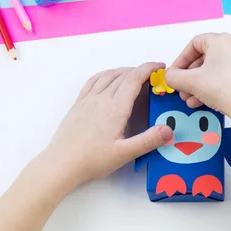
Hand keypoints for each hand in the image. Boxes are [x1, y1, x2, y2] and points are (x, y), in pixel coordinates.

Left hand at [44, 63, 173, 187]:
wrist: (61, 164)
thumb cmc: (92, 160)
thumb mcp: (124, 153)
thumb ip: (148, 140)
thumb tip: (169, 130)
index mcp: (116, 107)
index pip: (135, 78)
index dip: (149, 69)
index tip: (160, 66)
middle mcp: (102, 98)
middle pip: (123, 75)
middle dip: (140, 71)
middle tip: (153, 76)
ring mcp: (88, 99)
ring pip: (108, 75)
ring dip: (124, 71)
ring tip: (134, 76)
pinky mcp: (78, 104)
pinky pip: (93, 81)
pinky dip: (105, 74)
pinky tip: (108, 78)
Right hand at [165, 33, 230, 127]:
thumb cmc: (222, 89)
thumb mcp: (191, 82)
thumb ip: (174, 77)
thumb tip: (169, 76)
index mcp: (221, 40)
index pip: (195, 44)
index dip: (181, 59)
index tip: (175, 74)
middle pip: (205, 58)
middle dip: (190, 76)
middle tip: (182, 90)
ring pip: (216, 69)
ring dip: (200, 84)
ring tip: (191, 100)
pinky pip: (229, 75)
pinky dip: (215, 85)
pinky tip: (206, 101)